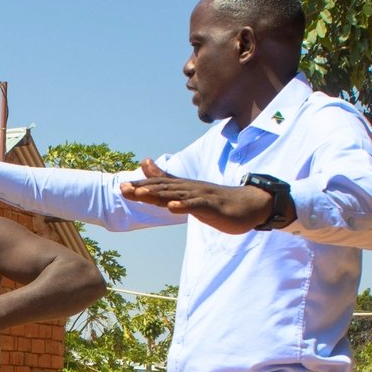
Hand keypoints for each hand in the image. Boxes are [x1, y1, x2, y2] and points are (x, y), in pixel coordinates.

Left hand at [121, 159, 278, 233]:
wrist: (249, 207)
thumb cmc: (218, 201)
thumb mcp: (190, 193)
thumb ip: (168, 180)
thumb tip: (147, 163)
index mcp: (185, 189)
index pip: (159, 186)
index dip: (141, 186)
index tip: (122, 187)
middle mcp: (191, 190)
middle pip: (164, 188)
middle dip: (143, 189)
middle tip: (123, 188)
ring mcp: (202, 197)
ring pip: (177, 195)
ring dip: (158, 194)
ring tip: (140, 194)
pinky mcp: (213, 207)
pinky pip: (197, 206)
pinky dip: (184, 206)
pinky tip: (172, 207)